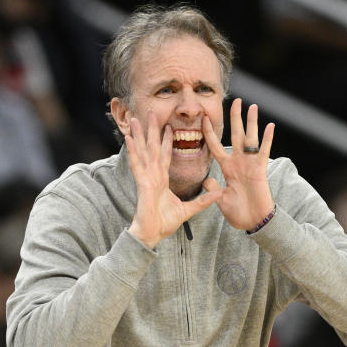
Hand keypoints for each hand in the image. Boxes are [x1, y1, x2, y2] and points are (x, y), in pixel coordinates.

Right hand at [125, 112, 218, 248]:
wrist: (152, 235)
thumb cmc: (164, 224)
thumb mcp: (188, 210)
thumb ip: (202, 201)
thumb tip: (218, 193)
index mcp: (162, 180)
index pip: (165, 156)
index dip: (167, 141)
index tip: (170, 127)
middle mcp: (153, 175)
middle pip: (153, 147)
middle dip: (152, 130)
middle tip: (151, 112)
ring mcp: (146, 178)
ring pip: (142, 151)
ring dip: (138, 134)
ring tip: (134, 119)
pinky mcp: (142, 184)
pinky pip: (136, 164)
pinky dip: (132, 151)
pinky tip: (128, 138)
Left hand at [201, 98, 275, 229]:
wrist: (253, 221)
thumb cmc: (238, 212)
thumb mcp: (219, 200)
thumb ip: (212, 188)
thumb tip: (205, 179)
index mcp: (227, 168)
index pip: (215, 146)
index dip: (209, 133)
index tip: (204, 118)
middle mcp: (238, 162)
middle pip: (236, 135)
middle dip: (235, 118)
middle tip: (235, 100)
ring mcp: (250, 164)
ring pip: (250, 138)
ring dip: (251, 123)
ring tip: (252, 106)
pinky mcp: (260, 169)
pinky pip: (263, 151)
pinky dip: (267, 139)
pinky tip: (270, 126)